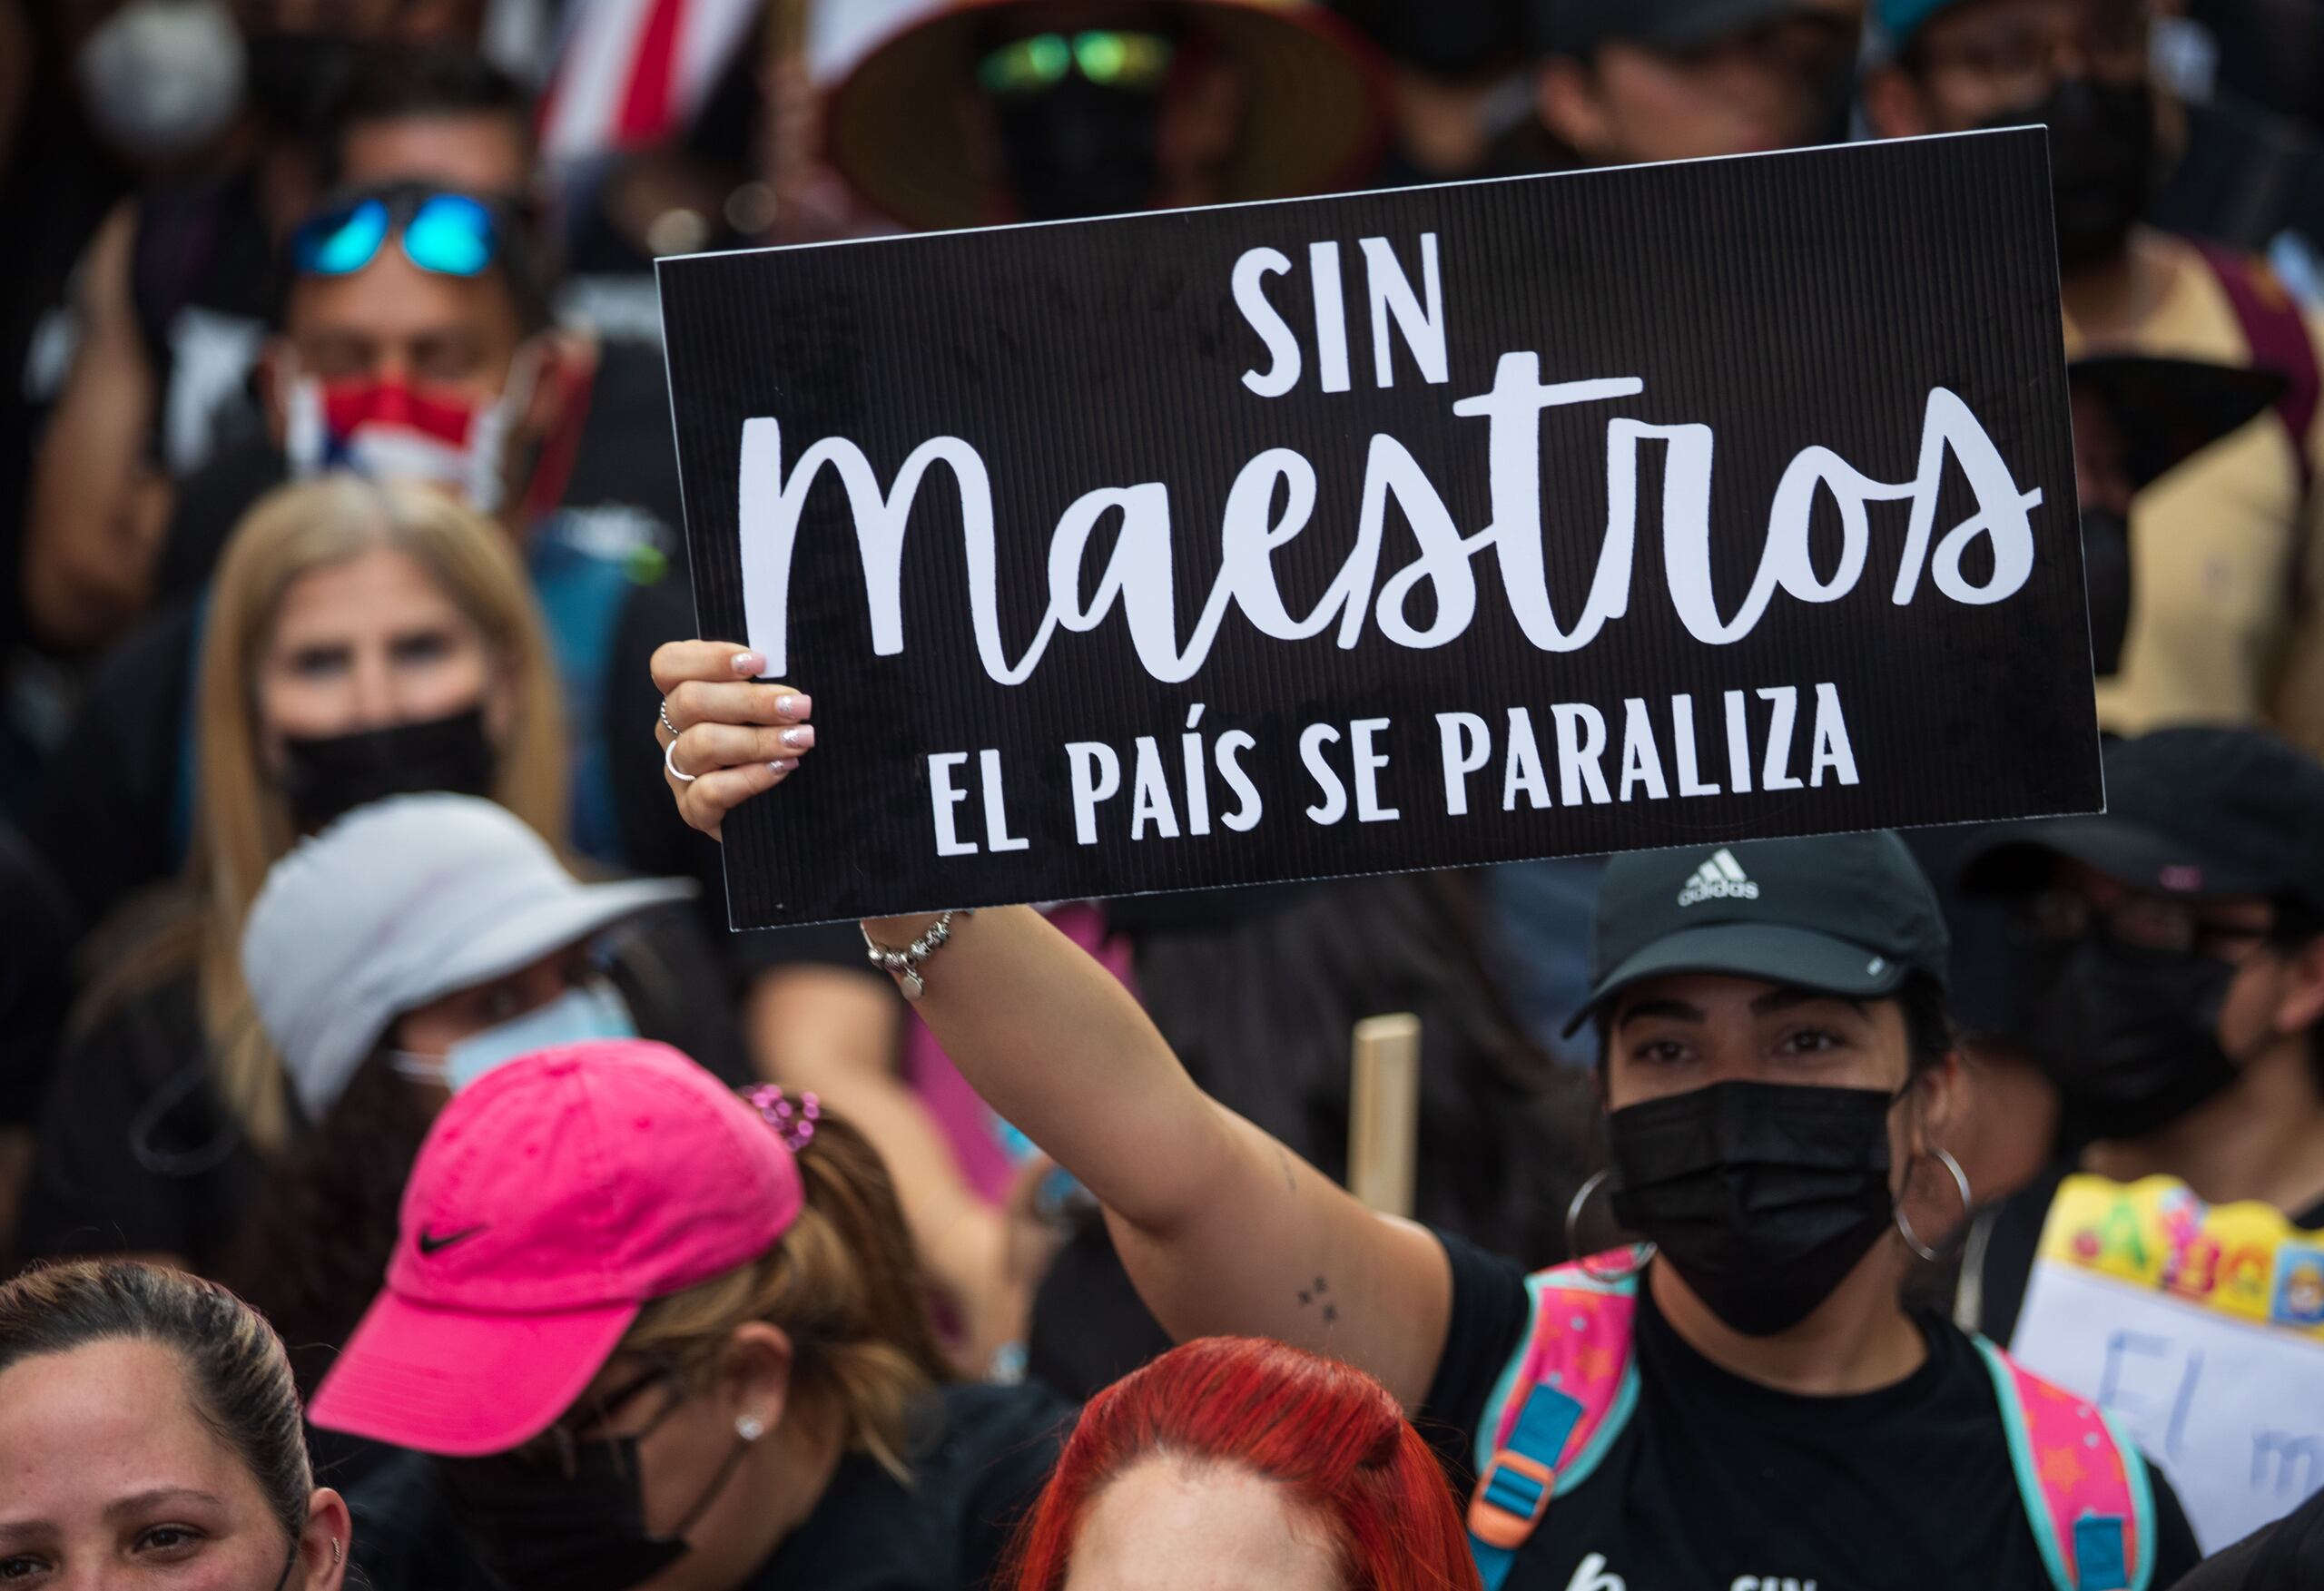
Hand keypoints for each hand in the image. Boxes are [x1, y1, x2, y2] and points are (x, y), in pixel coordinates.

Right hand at [650, 640, 814, 840]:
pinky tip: (782, 769)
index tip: (760, 662)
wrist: (787, 805)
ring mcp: (679, 769)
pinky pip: (710, 790)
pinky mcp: (692, 809)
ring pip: (702, 743)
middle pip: (690, 701)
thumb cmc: (778, 738)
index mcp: (683, 692)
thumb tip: (785, 661)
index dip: (710, 658)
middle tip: (799, 706)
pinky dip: (750, 777)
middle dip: (751, 701)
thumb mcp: (772, 704)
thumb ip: (768, 680)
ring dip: (758, 740)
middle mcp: (672, 729)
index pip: (669, 664)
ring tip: (800, 740)